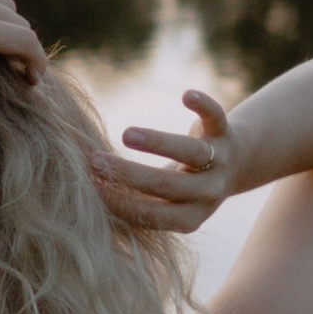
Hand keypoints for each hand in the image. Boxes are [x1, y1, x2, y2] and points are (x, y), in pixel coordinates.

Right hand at [94, 88, 237, 231]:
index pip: (150, 213)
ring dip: (158, 143)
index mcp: (188, 218)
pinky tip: (186, 95)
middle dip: (128, 174)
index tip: (86, 187)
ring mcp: (221, 162)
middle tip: (92, 161)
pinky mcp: (225, 132)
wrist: (233, 166)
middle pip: (167, 185)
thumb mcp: (162, 204)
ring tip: (126, 135)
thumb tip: (79, 197)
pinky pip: (216, 117)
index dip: (118, 201)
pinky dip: (203, 106)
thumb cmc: (179, 187)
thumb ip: (131, 204)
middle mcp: (207, 193)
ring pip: (191, 153)